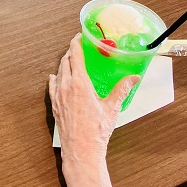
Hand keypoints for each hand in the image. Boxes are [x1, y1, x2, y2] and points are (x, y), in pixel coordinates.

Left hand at [49, 34, 138, 186]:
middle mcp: (66, 86)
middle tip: (77, 48)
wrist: (81, 149)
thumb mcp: (112, 108)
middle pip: (65, 62)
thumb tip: (134, 78)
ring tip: (70, 61)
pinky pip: (52, 86)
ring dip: (64, 64)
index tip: (78, 37)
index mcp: (80, 83)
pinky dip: (55, 78)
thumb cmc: (97, 130)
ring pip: (58, 72)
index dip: (76, 44)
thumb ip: (122, 89)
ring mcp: (58, 95)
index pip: (75, 56)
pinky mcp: (54, 105)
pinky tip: (55, 77)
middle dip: (70, 53)